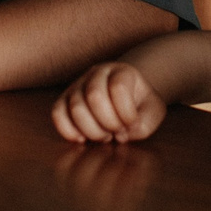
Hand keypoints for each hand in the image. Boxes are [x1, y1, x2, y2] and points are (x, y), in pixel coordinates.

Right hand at [52, 61, 166, 143]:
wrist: (127, 96)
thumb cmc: (140, 105)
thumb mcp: (153, 112)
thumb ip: (144, 124)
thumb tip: (123, 134)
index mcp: (122, 71)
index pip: (119, 88)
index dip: (126, 113)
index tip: (132, 125)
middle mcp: (97, 73)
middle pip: (94, 96)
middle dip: (108, 123)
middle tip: (117, 132)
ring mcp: (78, 84)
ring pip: (75, 107)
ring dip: (92, 130)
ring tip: (104, 136)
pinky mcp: (65, 99)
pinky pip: (57, 113)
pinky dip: (67, 130)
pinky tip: (82, 139)